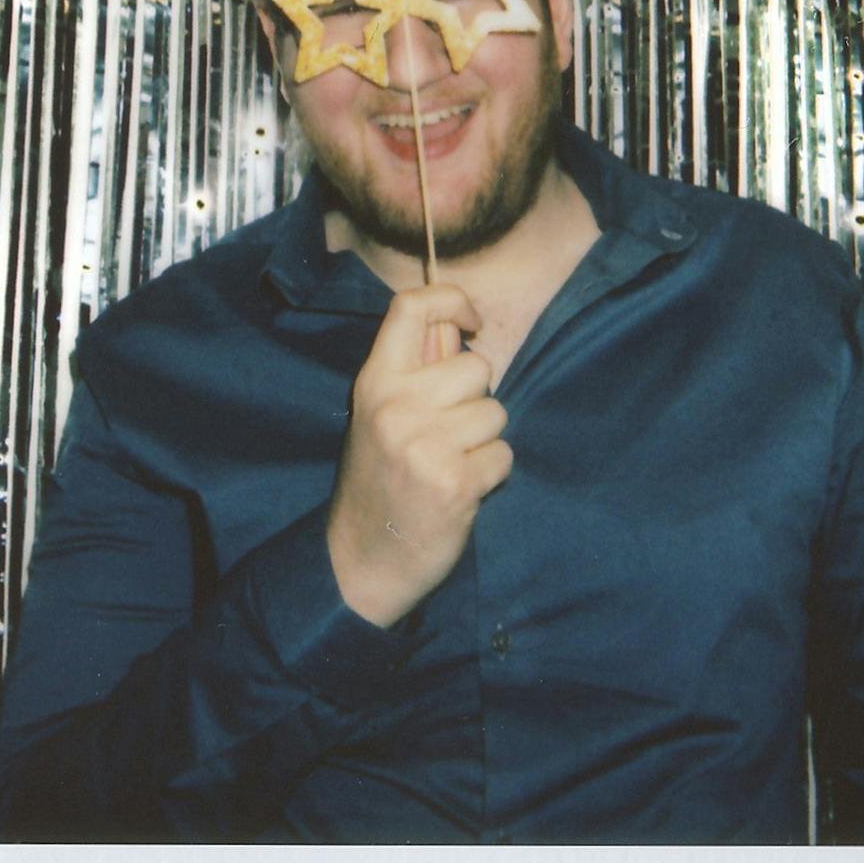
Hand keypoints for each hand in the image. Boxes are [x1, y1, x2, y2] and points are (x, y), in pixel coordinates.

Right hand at [328, 283, 511, 627]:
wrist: (360, 561)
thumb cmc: (377, 483)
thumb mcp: (377, 417)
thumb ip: (412, 374)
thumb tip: (458, 328)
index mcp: (374, 383)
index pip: (412, 308)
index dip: (453, 301)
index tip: (472, 323)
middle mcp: (395, 407)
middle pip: (476, 367)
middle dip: (476, 399)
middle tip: (448, 433)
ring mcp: (424, 444)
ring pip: (495, 413)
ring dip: (484, 441)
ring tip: (451, 464)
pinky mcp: (454, 482)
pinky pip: (502, 455)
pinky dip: (491, 474)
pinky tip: (460, 491)